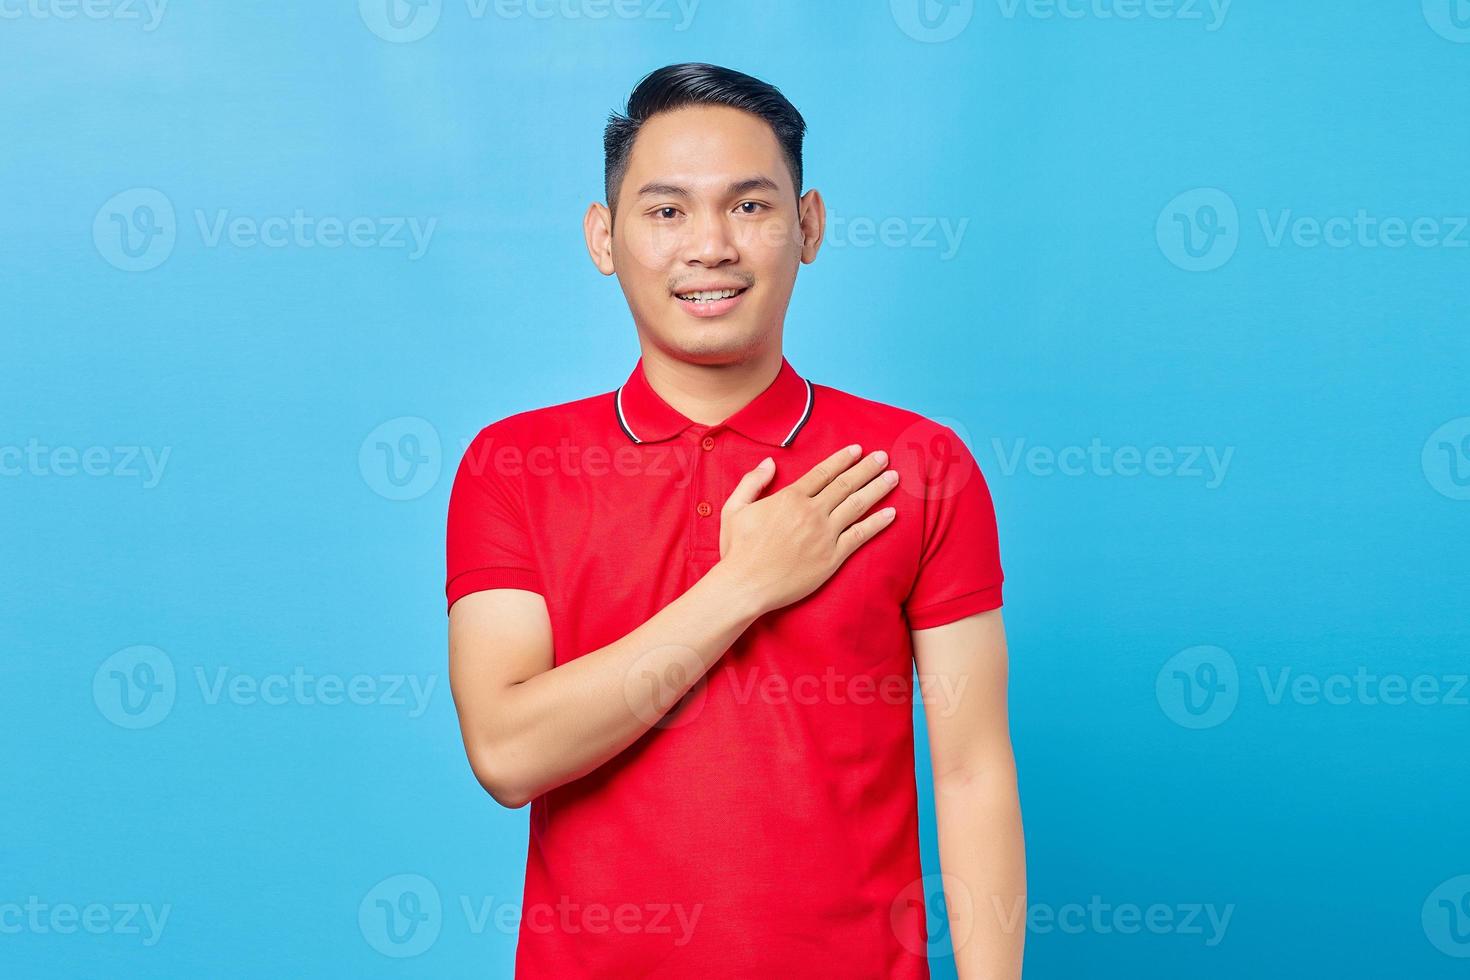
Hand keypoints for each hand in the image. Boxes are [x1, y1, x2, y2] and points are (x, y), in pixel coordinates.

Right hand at [716, 444, 899, 615]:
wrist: (745, 585)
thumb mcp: (735, 508)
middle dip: (867, 468)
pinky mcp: (832, 558)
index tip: (857, 449)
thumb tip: (769, 463)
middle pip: (845, 484)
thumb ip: (752, 482)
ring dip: (877, 489)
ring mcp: (824, 535)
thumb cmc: (737, 549)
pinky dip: (877, 524)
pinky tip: (891, 514)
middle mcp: (811, 512)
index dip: (842, 459)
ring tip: (893, 477)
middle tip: (884, 457)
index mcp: (790, 498)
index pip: (823, 472)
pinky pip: (859, 536)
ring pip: (857, 506)